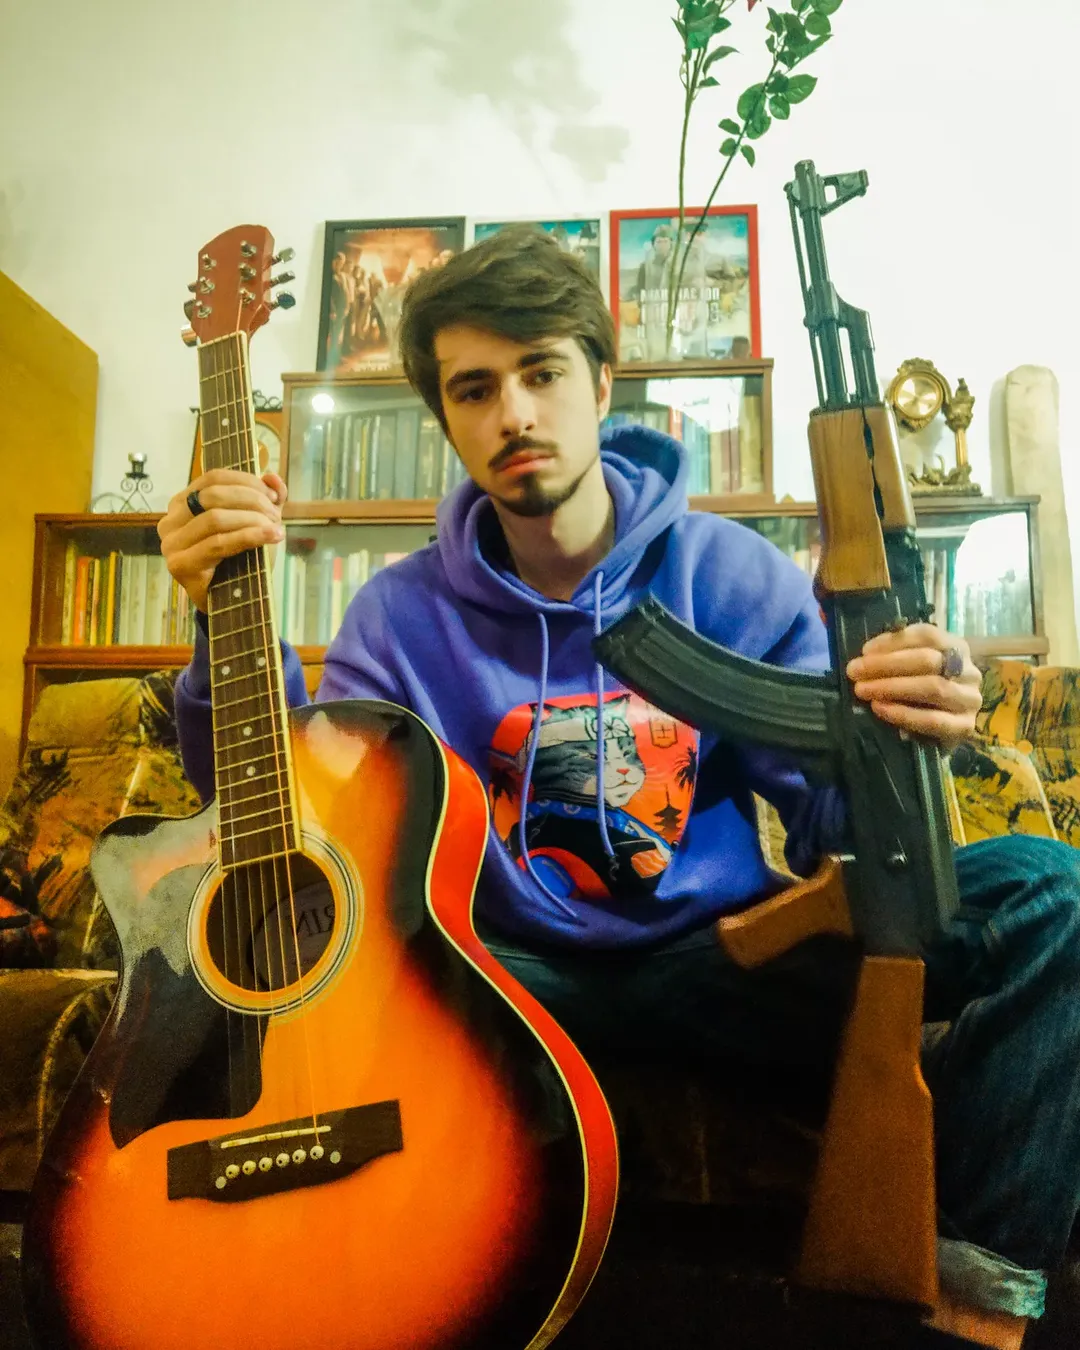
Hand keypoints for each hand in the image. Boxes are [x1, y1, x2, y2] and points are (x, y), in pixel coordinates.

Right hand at [158, 469, 287, 611]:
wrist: (232, 603)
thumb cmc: (240, 560)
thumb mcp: (255, 524)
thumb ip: (264, 499)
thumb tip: (272, 477)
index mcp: (182, 504)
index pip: (213, 478)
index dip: (246, 481)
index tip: (273, 495)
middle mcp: (170, 521)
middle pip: (213, 495)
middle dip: (252, 501)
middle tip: (276, 515)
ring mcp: (171, 544)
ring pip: (215, 518)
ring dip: (252, 519)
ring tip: (275, 528)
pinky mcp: (180, 565)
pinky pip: (218, 544)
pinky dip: (249, 537)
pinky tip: (271, 537)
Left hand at [845, 624, 981, 750]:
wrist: (942, 732)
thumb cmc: (920, 692)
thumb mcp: (910, 668)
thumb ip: (895, 655)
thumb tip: (869, 653)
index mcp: (956, 648)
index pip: (927, 635)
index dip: (894, 641)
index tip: (864, 651)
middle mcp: (969, 671)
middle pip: (928, 660)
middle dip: (886, 664)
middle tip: (855, 671)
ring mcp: (969, 699)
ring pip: (933, 687)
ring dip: (892, 687)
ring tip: (863, 690)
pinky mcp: (964, 727)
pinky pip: (933, 720)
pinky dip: (903, 714)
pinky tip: (880, 709)